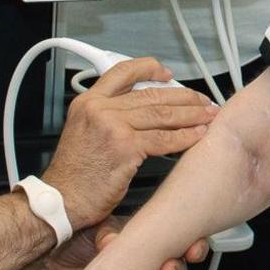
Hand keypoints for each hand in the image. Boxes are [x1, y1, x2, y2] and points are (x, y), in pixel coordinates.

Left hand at [39, 221, 209, 269]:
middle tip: (182, 259)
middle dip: (182, 262)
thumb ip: (125, 229)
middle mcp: (138, 252)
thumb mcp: (104, 222)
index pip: (175, 232)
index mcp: (140, 229)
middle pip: (174, 258)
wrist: (45, 260)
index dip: (190, 238)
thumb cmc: (69, 233)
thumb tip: (138, 234)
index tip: (196, 242)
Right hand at [41, 58, 214, 228]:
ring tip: (207, 116)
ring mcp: (112, 126)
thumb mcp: (83, 131)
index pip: (123, 72)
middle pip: (151, 94)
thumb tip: (141, 110)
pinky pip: (163, 139)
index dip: (150, 69)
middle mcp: (99, 108)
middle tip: (201, 101)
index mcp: (88, 101)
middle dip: (183, 97)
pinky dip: (184, 137)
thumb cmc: (74, 174)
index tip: (168, 74)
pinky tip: (196, 136)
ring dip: (191, 115)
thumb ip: (107, 115)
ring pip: (162, 114)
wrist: (62, 199)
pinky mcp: (125, 147)